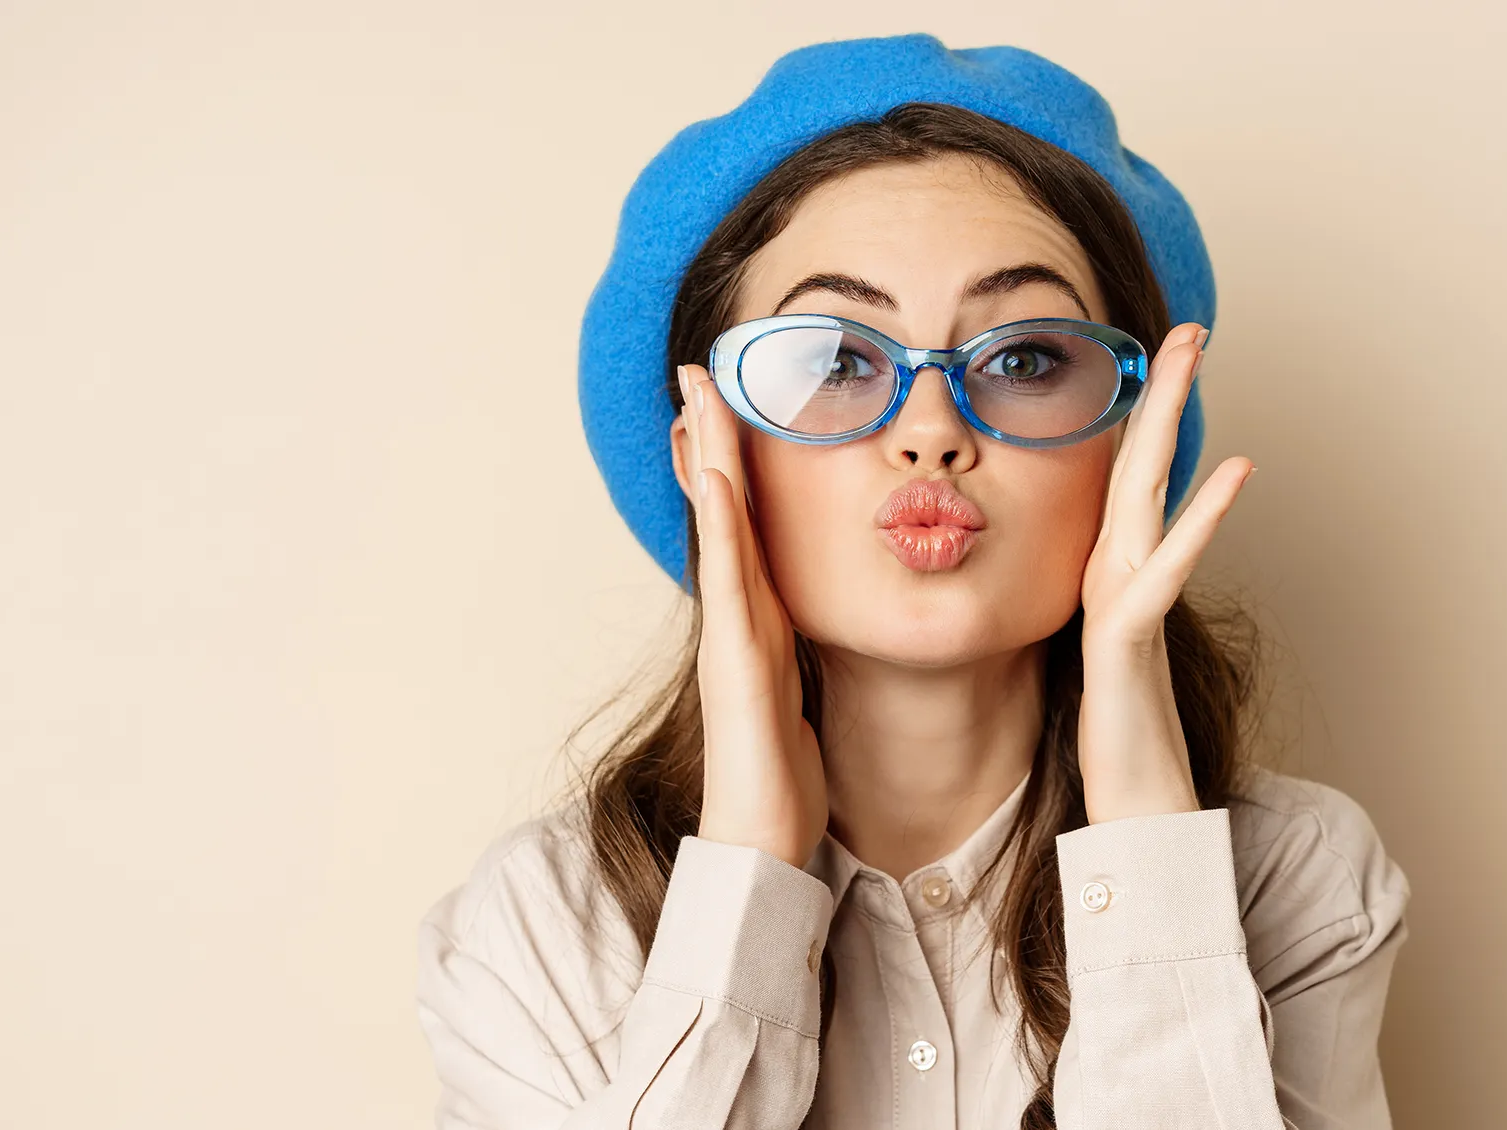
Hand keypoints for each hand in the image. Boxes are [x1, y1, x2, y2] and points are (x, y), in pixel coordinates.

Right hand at [675, 363, 827, 869]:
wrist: (762, 842)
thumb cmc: (783, 776)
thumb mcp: (800, 694)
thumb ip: (798, 652)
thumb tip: (809, 620)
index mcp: (757, 621)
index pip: (746, 525)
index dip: (735, 463)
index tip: (730, 402)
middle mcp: (736, 618)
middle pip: (721, 512)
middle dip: (709, 440)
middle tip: (697, 370)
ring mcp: (730, 637)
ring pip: (720, 531)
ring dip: (709, 461)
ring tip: (700, 397)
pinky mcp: (736, 664)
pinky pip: (731, 583)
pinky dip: (725, 528)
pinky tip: (723, 481)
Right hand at [1076, 323, 1253, 824]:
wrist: (1130, 810)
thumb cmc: (1137, 736)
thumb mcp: (1138, 651)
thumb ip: (1140, 600)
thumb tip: (1146, 572)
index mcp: (1115, 576)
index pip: (1133, 480)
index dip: (1151, 416)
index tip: (1172, 356)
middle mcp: (1110, 577)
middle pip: (1137, 466)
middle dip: (1160, 393)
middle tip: (1188, 327)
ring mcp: (1115, 604)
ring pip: (1142, 494)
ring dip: (1166, 421)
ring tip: (1191, 357)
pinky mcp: (1123, 640)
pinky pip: (1163, 571)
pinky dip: (1202, 519)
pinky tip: (1239, 472)